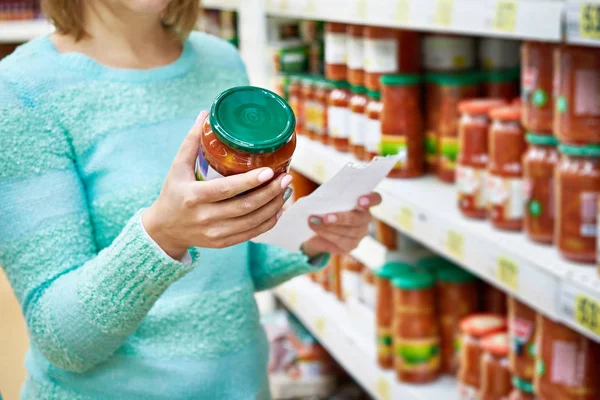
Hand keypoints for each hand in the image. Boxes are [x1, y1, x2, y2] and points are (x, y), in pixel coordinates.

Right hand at [143, 111, 292, 259]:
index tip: (270, 171)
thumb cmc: (172, 193)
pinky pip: (251, 234)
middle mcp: (205, 217)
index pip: (226, 189)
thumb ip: (191, 142)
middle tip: (286, 178)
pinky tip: (279, 208)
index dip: (250, 181)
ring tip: (286, 190)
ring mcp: (215, 233)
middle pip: (245, 207)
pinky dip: (268, 222)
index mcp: (194, 196)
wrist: (164, 230)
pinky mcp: (222, 243)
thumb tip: (205, 115)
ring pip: (252, 221)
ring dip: (274, 206)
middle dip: (270, 193)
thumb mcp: (177, 168)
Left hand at [301, 192, 382, 256]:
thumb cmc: (325, 208)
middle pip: (358, 219)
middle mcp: (365, 219)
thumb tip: (319, 202)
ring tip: (312, 222)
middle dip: (341, 218)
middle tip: (325, 217)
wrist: (317, 228)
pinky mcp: (351, 246)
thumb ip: (329, 199)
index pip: (375, 199)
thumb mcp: (327, 200)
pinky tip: (314, 231)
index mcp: (364, 203)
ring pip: (347, 232)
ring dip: (328, 227)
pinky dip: (325, 235)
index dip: (371, 199)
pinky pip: (340, 242)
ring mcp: (360, 234)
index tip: (360, 200)